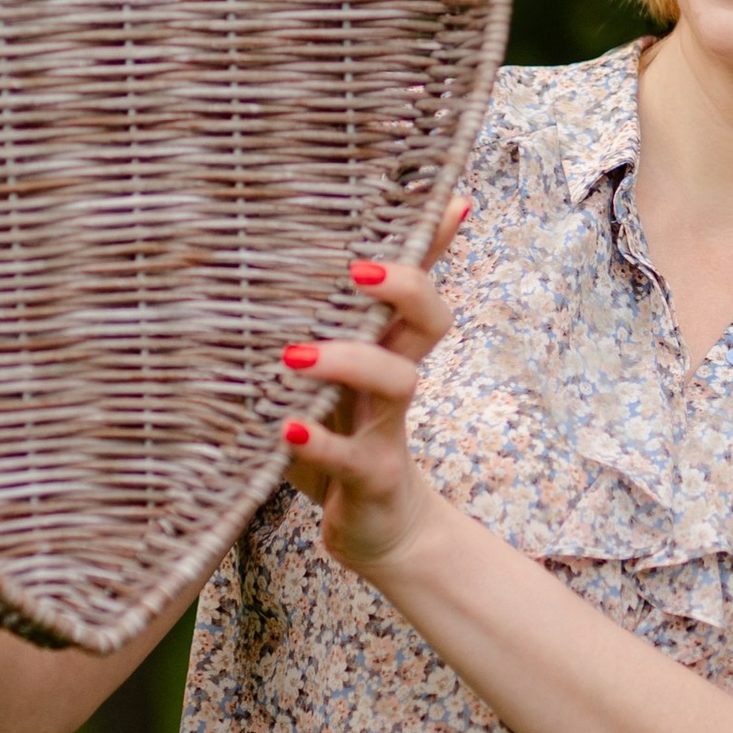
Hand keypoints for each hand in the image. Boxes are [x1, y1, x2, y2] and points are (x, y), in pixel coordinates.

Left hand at [278, 202, 465, 580]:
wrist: (379, 532)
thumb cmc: (345, 436)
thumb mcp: (333, 377)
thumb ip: (321, 330)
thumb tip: (304, 273)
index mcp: (388, 347)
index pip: (420, 281)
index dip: (435, 241)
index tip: (445, 200)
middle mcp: (396, 380)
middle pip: (430, 319)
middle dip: (406, 287)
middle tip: (356, 270)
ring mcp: (389, 429)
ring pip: (396, 381)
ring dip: (349, 361)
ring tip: (294, 354)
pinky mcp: (371, 477)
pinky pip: (351, 457)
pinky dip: (319, 443)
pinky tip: (286, 430)